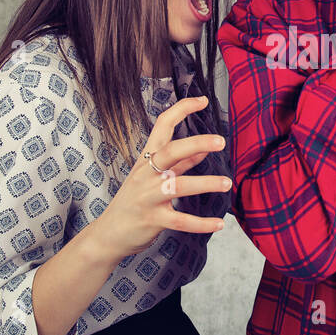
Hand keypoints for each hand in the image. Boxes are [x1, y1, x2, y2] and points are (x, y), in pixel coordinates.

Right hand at [82, 96, 230, 263]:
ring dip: (205, 183)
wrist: (108, 234)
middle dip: (196, 143)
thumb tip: (203, 151)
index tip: (203, 100)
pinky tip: (219, 224)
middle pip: (170, 151)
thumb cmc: (133, 201)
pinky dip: (201, 223)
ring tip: (227, 183)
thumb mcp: (152, 177)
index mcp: (147, 159)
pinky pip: (180, 220)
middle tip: (221, 141)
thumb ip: (180, 164)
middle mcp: (146, 174)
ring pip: (178, 185)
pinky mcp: (152, 220)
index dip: (182, 110)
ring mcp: (148, 197)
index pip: (162, 125)